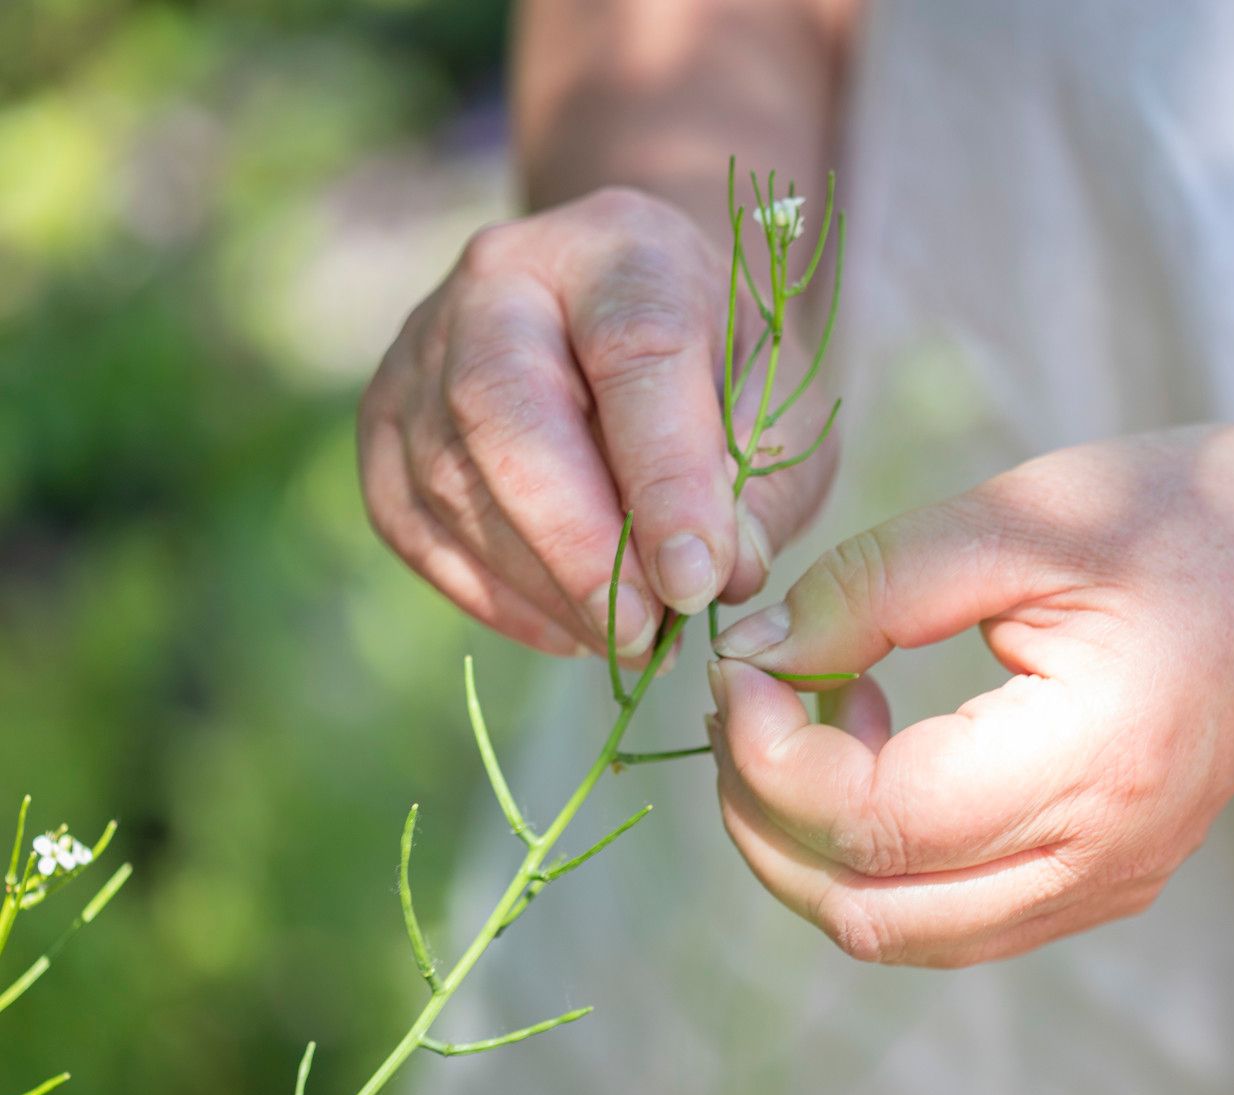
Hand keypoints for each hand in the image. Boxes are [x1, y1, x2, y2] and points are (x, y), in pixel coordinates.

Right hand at [357, 187, 837, 659]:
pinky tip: (566, 628)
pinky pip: (412, 522)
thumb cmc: (724, 366)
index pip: (635, 352)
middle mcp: (502, 278)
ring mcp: (424, 343)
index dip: (665, 477)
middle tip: (643, 633)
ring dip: (540, 583)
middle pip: (504, 407)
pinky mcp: (384, 416)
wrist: (640, 311)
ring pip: (451, 476)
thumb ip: (763, 485)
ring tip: (625, 640)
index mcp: (622, 248)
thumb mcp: (782, 407)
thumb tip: (720, 577)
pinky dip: (490, 593)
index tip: (698, 581)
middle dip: (576, 543)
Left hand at [705, 421, 1233, 965]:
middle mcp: (1106, 858)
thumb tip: (755, 658)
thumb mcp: (1021, 515)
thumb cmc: (1182, 512)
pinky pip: (946, 916)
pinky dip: (875, 853)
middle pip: (868, 911)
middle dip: (766, 813)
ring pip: (897, 933)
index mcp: (1097, 760)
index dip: (772, 753)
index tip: (739, 664)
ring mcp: (1109, 886)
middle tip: (749, 694)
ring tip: (815, 712)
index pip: (880, 821)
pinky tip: (880, 741)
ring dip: (813, 843)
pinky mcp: (1102, 883)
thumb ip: (875, 587)